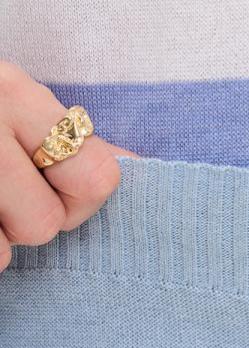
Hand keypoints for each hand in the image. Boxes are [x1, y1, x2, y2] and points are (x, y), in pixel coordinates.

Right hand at [0, 61, 133, 271]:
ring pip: (1, 253)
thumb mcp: (12, 98)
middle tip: (4, 193)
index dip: (82, 194)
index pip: (96, 177)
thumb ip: (70, 135)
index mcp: (12, 93)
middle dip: (29, 220)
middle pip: (46, 225)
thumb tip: (136, 162)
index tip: (57, 182)